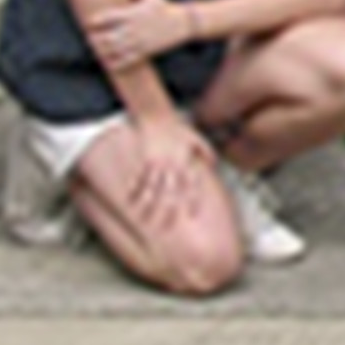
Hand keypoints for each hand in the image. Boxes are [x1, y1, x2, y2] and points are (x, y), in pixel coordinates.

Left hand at [86, 0, 193, 67]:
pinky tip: (107, 61)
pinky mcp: (143, 52)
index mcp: (132, 13)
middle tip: (89, 38)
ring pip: (112, 50)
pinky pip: (123, 61)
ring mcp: (138, 42)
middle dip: (94, 39)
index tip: (89, 23)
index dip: (93, 22)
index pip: (105, 18)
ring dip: (101, 51)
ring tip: (96, 49)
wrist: (183, 23)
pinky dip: (112, 63)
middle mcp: (133, 28)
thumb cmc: (165, 7)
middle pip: (105, 37)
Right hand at [125, 112, 211, 228]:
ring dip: (148, 204)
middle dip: (168, 209)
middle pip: (171, 191)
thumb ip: (207, 152)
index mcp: (186, 162)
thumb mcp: (197, 139)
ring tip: (144, 218)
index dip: (192, 200)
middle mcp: (172, 165)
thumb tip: (214, 164)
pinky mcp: (144, 160)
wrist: (158, 116)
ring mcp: (157, 163)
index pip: (191, 185)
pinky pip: (139, 177)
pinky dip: (135, 189)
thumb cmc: (179, 129)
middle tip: (165, 227)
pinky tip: (130, 201)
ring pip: (153, 187)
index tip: (191, 215)